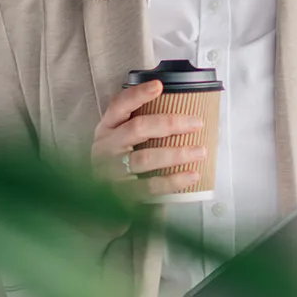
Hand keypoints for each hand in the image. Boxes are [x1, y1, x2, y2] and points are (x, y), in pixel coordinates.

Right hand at [91, 80, 205, 201]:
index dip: (138, 94)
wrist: (96, 210)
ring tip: (199, 151)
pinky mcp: (120, 195)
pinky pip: (150, 186)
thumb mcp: (120, 145)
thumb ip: (141, 129)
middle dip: (170, 123)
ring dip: (177, 153)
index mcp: (106, 130)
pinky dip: (174, 180)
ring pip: (146, 158)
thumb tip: (183, 118)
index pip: (119, 105)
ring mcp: (111, 172)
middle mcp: (105, 148)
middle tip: (196, 122)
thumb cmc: (117, 169)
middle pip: (137, 129)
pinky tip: (191, 175)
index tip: (159, 86)